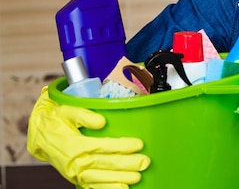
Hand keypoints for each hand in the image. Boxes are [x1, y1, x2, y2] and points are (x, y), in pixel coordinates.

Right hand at [27, 87, 149, 188]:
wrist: (39, 133)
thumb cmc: (56, 119)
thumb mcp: (67, 110)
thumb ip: (83, 114)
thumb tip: (102, 121)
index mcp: (74, 144)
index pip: (102, 147)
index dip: (121, 146)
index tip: (138, 144)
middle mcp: (74, 161)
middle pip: (104, 164)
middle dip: (126, 165)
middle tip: (144, 162)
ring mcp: (74, 172)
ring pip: (99, 178)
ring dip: (119, 179)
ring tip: (137, 178)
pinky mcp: (75, 177)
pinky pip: (91, 185)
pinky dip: (106, 188)